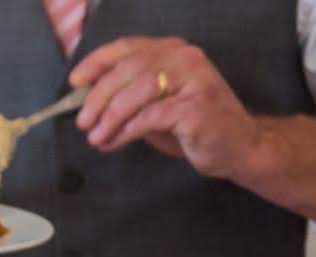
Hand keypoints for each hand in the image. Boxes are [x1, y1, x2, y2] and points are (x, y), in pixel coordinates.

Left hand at [71, 36, 259, 180]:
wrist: (240, 149)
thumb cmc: (197, 130)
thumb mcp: (159, 109)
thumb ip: (131, 101)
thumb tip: (92, 105)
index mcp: (173, 51)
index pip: (128, 48)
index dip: (97, 62)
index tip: (75, 82)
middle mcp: (184, 58)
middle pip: (129, 69)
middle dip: (100, 96)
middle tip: (83, 121)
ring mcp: (193, 80)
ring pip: (138, 91)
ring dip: (111, 115)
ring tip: (96, 136)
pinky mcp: (195, 107)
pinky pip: (151, 116)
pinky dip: (128, 129)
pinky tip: (115, 141)